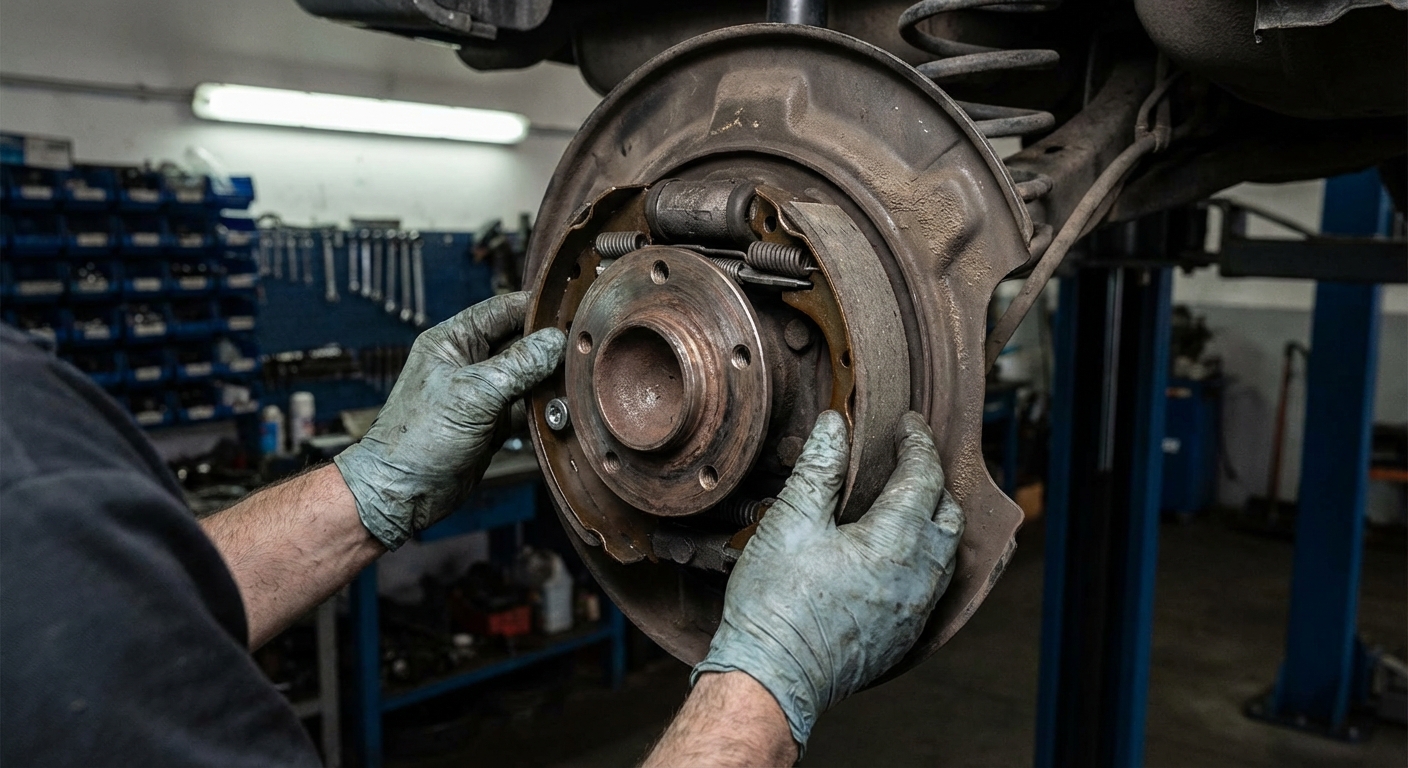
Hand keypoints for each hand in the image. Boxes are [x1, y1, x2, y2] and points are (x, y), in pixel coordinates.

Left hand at [334, 292, 564, 549]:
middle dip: (551, 347)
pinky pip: (528, 407)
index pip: (505, 308)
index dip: (539, 309)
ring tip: (579, 382)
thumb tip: (557, 341)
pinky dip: (545, 409)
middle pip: (522, 341)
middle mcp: (469, 361)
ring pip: (529, 376)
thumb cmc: (420, 437)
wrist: (402, 492)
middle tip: (585, 352)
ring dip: (551, 380)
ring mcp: (483, 393)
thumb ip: (519, 365)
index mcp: (454, 340)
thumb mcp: (474, 394)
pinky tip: (565, 411)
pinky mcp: (493, 422)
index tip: (576, 313)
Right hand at [692, 410, 963, 748]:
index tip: (908, 424)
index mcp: (894, 542)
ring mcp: (915, 611)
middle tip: (908, 459)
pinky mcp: (904, 636)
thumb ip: (819, 468)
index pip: (924, 477)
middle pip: (948, 515)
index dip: (917, 444)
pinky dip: (926, 558)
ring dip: (933, 520)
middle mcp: (918, 577)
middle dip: (933, 480)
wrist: (773, 678)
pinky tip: (897, 553)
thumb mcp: (790, 522)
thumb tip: (835, 425)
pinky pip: (933, 587)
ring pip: (946, 554)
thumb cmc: (775, 604)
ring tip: (906, 500)